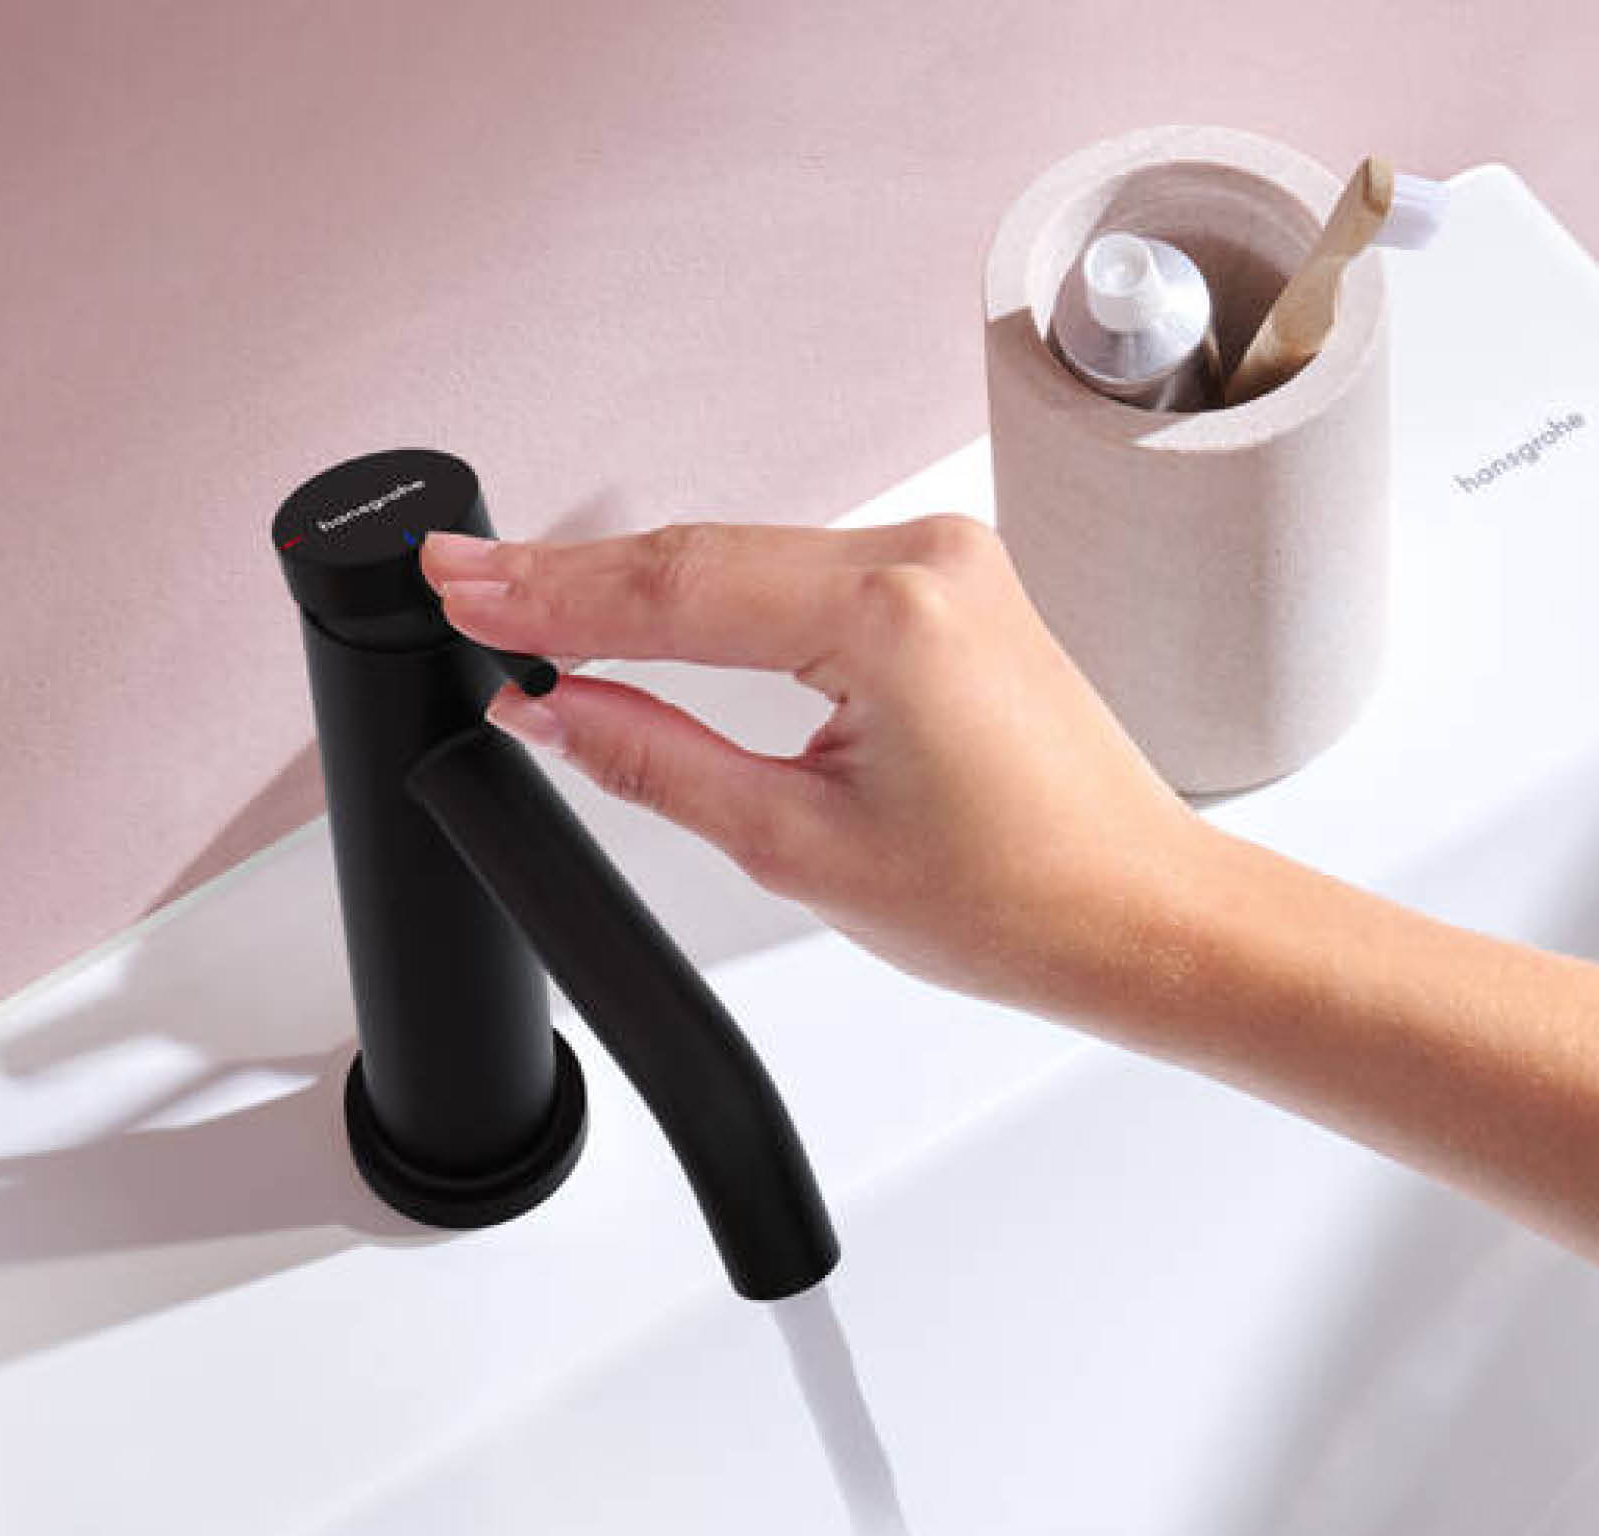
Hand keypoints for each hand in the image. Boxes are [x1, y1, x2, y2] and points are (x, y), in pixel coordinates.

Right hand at [419, 518, 1210, 1014]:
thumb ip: (659, 762)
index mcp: (891, 613)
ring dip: (644, 586)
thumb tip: (554, 711)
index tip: (457, 588)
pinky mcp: (955, 589)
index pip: (674, 589)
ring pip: (752, 558)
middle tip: (459, 581)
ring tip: (526, 598)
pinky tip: (652, 608)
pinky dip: (724, 596)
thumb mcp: (801, 847)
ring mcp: (948, 564)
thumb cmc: (1018, 902)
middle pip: (705, 555)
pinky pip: (807, 574)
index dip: (548, 594)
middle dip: (576, 578)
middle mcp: (926, 559)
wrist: (1141, 917)